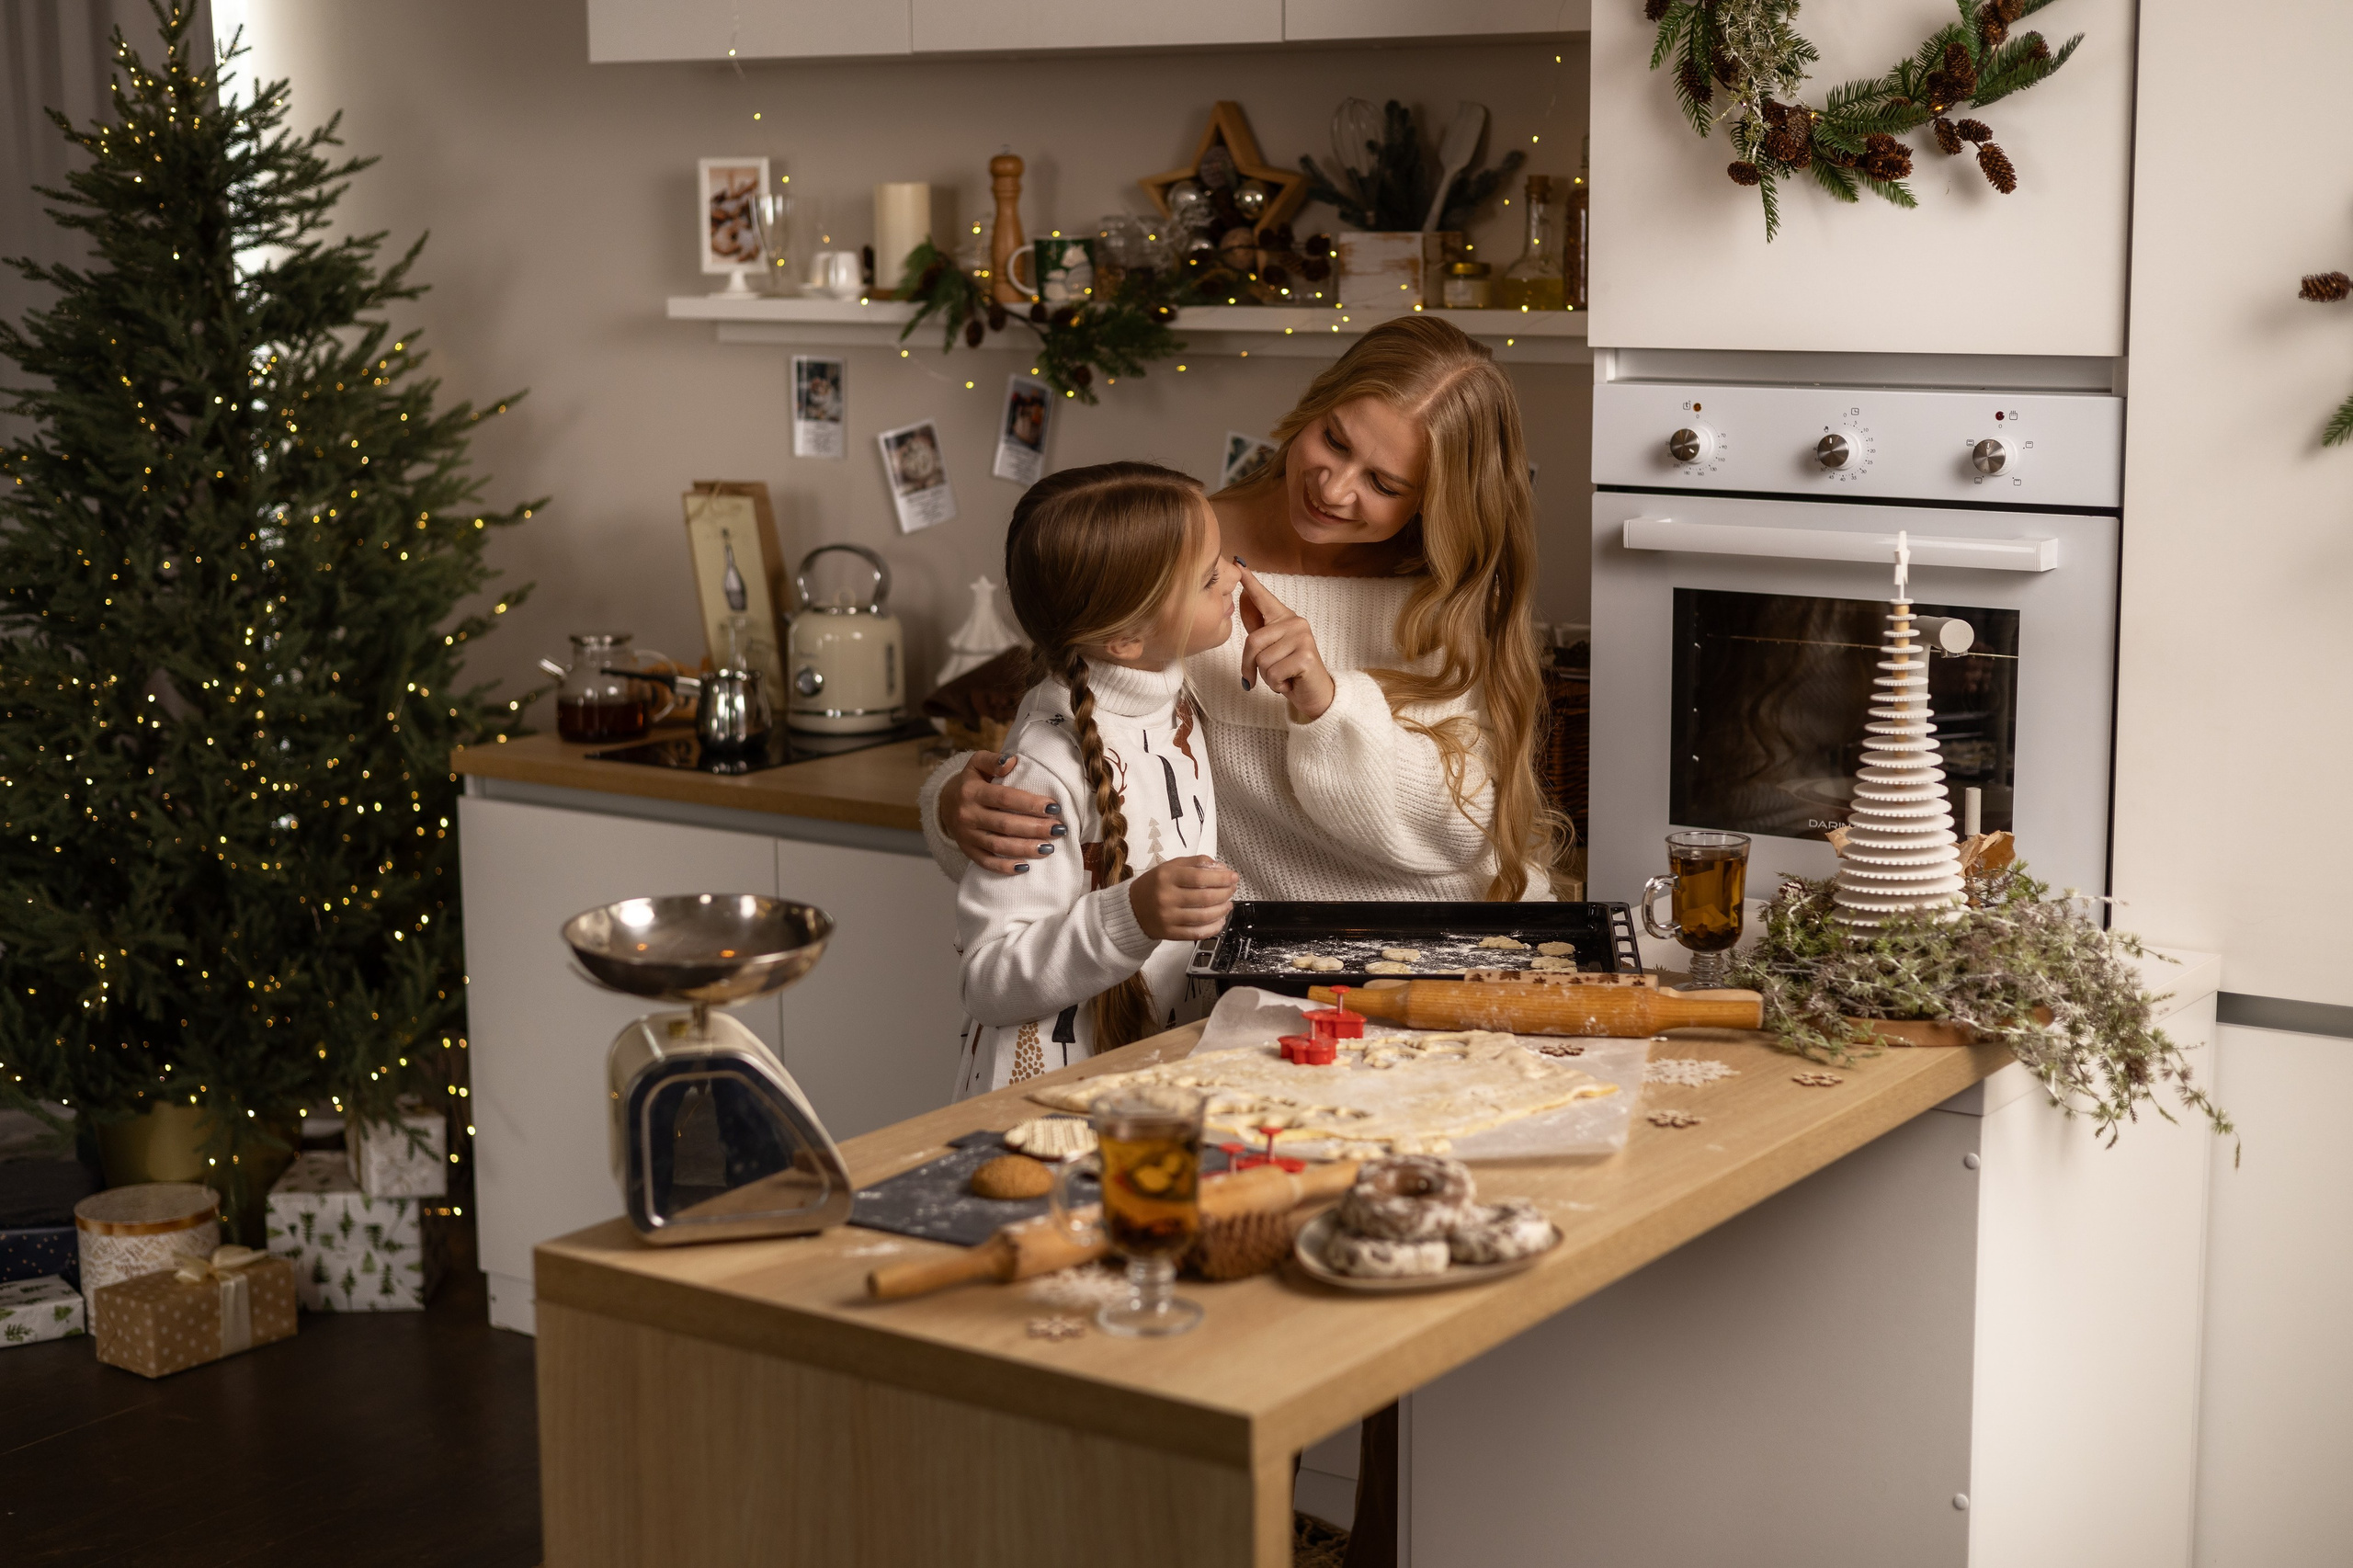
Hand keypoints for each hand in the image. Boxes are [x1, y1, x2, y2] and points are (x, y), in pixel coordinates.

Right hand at [939, 749, 1062, 874]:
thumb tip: (1012, 762)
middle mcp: (968, 814)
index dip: (1030, 804)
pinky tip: (1025, 866)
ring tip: (1049, 848)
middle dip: (1035, 828)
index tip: (1053, 807)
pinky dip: (1005, 867)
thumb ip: (993, 760)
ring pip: (998, 846)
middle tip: (1058, 829)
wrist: (945, 803)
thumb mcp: (977, 763)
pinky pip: (986, 862)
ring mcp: (967, 835)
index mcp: (972, 791)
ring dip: (1025, 849)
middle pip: (1005, 825)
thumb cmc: (972, 781)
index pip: (1004, 798)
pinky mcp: (968, 851)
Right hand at [1128, 856, 1239, 941]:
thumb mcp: (1171, 866)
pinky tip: (1220, 920)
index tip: (1233, 877)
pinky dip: (1213, 927)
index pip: (1200, 877)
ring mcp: (1168, 918)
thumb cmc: (1155, 885)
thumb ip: (1196, 863)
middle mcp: (1166, 897)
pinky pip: (1197, 933)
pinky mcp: (1170, 934)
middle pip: (1204, 897)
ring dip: (1222, 910)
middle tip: (1232, 889)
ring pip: (1203, 916)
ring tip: (1228, 904)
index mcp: (1166, 876)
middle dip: (1225, 893)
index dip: (1221, 877)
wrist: (1131, 909)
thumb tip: (1221, 868)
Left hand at [1235, 562, 1336, 722]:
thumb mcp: (1271, 647)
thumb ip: (1259, 625)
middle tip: (1259, 676)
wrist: (1314, 693)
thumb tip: (1242, 598)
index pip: (1263, 598)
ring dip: (1267, 676)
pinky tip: (1289, 682)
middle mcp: (1296, 622)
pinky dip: (1276, 684)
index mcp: (1285, 618)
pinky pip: (1273, 672)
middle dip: (1250, 665)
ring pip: (1262, 660)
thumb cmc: (1289, 670)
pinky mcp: (1306, 656)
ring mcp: (1303, 638)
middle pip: (1253, 641)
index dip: (1250, 582)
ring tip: (1282, 676)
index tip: (1238, 562)